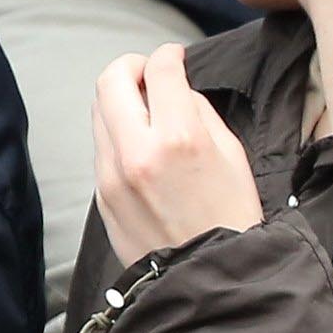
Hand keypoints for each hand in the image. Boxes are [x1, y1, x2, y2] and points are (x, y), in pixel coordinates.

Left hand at [90, 44, 261, 264]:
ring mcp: (112, 173)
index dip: (168, 55)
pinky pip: (102, 146)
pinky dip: (118, 133)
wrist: (209, 277)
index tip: (173, 57)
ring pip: (99, 111)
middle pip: (111, 81)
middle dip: (131, 67)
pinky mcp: (101, 193)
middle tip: (148, 74)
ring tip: (144, 110)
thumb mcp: (234, 157)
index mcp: (180, 139)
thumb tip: (178, 91)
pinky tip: (141, 146)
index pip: (160, 71)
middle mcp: (137, 151)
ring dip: (119, 99)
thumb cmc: (232, 219)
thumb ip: (200, 114)